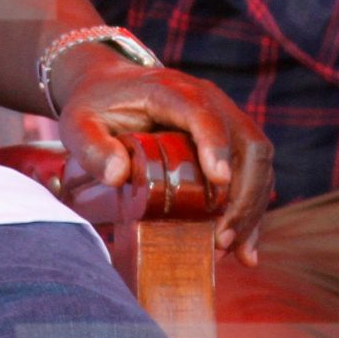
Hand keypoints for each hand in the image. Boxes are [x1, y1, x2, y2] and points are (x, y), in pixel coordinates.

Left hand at [49, 44, 274, 263]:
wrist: (110, 88)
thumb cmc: (95, 107)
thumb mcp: (79, 124)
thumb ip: (92, 147)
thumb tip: (119, 175)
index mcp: (172, 91)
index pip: (204, 114)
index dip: (216, 145)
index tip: (219, 181)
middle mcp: (209, 101)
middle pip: (248, 142)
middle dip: (243, 195)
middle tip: (222, 238)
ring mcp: (225, 119)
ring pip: (259, 161)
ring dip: (252, 208)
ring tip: (230, 249)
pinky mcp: (230, 140)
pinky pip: (255, 172)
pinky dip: (253, 210)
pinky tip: (245, 248)